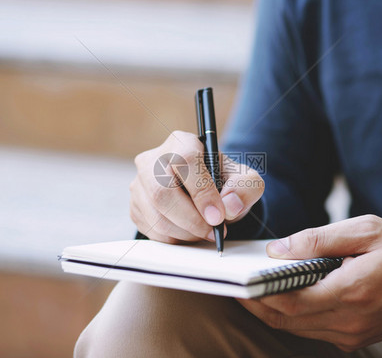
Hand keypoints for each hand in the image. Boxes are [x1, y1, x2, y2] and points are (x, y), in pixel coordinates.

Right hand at [130, 130, 263, 243]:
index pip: (185, 161)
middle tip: (212, 231)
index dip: (202, 192)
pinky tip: (190, 233)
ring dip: (185, 232)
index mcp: (182, 142)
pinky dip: (175, 238)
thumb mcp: (245, 179)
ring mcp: (139, 183)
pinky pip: (151, 229)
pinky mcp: (135, 206)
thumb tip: (230, 205)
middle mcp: (154, 159)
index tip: (218, 216)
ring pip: (156, 215)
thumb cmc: (224, 183)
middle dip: (191, 219)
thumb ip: (246, 187)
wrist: (207, 194)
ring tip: (205, 232)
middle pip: (162, 192)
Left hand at [237, 215, 381, 351]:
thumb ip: (319, 239)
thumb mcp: (366, 230)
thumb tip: (279, 249)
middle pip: (286, 320)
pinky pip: (312, 330)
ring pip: (296, 328)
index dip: (256, 293)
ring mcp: (351, 334)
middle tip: (236, 285)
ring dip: (271, 310)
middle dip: (256, 303)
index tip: (236, 281)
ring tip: (254, 287)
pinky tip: (284, 295)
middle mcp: (348, 320)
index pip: (289, 301)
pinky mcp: (354, 337)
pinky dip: (292, 315)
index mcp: (351, 291)